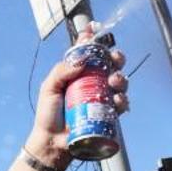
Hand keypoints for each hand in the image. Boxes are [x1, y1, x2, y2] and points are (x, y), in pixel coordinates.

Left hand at [26, 45, 127, 167]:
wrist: (52, 141)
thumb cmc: (48, 115)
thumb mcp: (49, 88)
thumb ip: (61, 71)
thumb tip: (80, 60)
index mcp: (77, 73)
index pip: (87, 52)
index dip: (92, 39)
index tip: (94, 29)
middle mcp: (91, 82)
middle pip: (109, 64)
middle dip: (116, 57)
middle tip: (114, 59)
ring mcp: (101, 97)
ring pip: (119, 82)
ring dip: (121, 78)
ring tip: (115, 82)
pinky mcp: (107, 114)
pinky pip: (121, 104)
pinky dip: (123, 100)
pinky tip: (119, 100)